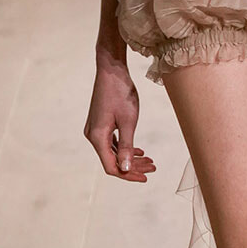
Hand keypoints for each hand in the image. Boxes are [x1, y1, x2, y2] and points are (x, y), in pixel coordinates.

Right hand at [85, 51, 155, 180]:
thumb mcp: (128, 121)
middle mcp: (93, 136)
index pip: (111, 166)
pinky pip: (112, 142)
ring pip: (114, 151)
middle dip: (133, 166)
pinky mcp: (100, 124)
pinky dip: (126, 148)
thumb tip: (125, 169)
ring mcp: (95, 130)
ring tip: (150, 160)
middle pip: (113, 160)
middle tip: (153, 167)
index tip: (145, 177)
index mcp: (97, 137)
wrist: (112, 70)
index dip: (128, 175)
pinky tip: (139, 151)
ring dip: (131, 157)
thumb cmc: (121, 93)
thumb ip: (128, 147)